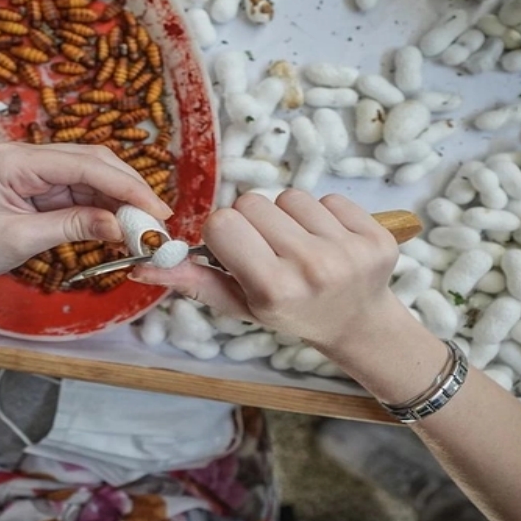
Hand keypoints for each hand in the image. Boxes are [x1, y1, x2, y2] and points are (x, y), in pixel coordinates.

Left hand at [0, 143, 171, 283]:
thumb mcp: (22, 239)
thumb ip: (74, 227)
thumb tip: (121, 227)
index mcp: (12, 160)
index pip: (81, 164)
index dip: (124, 185)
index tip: (154, 208)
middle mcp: (25, 155)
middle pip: (92, 162)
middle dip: (128, 189)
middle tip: (158, 219)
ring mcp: (34, 168)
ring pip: (92, 175)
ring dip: (119, 200)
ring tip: (145, 228)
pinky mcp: (40, 184)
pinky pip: (81, 190)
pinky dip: (104, 208)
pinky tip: (122, 226)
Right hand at [131, 190, 401, 350]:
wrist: (358, 324)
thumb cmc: (291, 313)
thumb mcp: (240, 306)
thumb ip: (194, 282)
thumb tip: (144, 264)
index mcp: (274, 289)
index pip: (223, 223)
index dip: (223, 233)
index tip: (236, 250)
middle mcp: (312, 268)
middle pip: (253, 202)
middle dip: (254, 222)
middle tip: (269, 250)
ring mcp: (348, 252)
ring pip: (290, 196)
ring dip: (289, 216)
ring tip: (300, 245)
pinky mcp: (376, 236)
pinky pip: (330, 197)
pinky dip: (324, 214)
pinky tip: (330, 242)